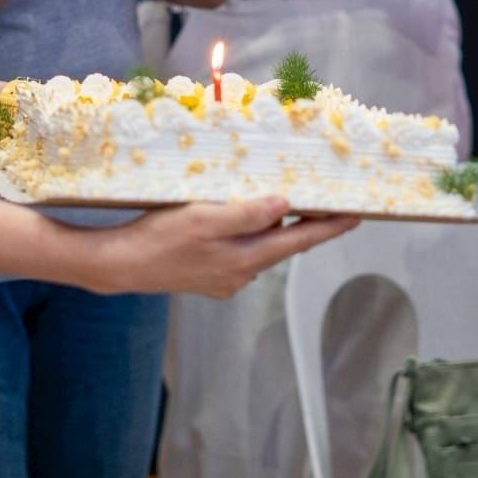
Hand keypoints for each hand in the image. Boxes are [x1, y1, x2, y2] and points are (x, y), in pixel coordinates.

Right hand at [88, 198, 360, 297]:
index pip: (299, 241)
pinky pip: (239, 250)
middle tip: (329, 201)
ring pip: (260, 246)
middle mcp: (240, 273)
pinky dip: (247, 233)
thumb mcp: (204, 218)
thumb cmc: (159, 237)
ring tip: (285, 199)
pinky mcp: (208, 275)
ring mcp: (224, 278)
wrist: (120, 264)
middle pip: (283, 244)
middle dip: (306, 224)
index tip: (357, 215)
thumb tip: (286, 206)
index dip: (329, 227)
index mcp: (245, 259)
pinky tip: (238, 214)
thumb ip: (246, 213)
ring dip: (273, 226)